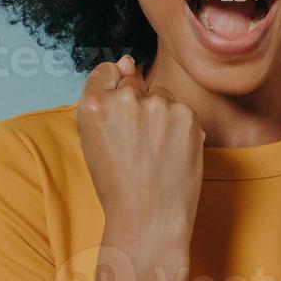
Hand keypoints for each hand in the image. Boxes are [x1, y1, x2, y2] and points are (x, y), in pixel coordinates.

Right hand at [76, 55, 204, 248]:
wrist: (149, 220)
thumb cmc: (118, 185)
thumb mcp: (95, 141)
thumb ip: (106, 98)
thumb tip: (128, 61)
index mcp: (93, 105)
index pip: (106, 71)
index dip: (114, 92)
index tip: (119, 114)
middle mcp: (126, 99)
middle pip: (136, 84)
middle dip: (139, 106)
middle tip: (138, 145)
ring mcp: (159, 106)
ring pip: (162, 96)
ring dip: (162, 115)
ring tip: (156, 153)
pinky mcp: (188, 115)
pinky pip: (183, 111)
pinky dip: (181, 128)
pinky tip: (172, 154)